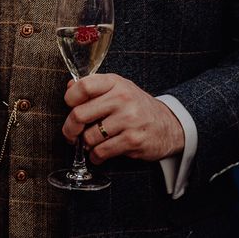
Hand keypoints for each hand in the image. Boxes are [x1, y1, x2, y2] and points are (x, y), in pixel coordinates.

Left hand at [62, 73, 184, 164]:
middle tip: (71, 134)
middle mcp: (122, 98)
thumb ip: (94, 87)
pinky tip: (99, 153)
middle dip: (70, 128)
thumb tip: (69, 87)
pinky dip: (95, 156)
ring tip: (91, 142)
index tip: (69, 106)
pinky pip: (101, 152)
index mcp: (115, 82)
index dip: (70, 98)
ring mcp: (128, 120)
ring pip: (89, 136)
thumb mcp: (118, 88)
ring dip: (85, 144)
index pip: (83, 86)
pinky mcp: (132, 140)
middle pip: (80, 114)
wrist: (168, 125)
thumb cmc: (137, 106)